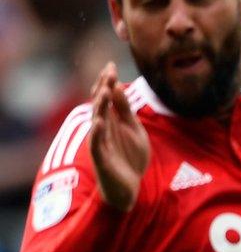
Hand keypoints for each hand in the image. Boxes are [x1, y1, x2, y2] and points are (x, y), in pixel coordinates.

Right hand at [87, 63, 148, 211]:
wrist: (129, 186)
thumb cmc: (129, 156)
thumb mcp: (133, 129)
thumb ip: (125, 110)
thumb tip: (118, 86)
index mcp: (111, 121)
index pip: (106, 98)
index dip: (107, 82)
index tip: (111, 65)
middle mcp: (102, 129)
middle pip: (100, 105)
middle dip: (104, 88)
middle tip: (108, 72)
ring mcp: (100, 142)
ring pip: (97, 121)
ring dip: (101, 106)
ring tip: (105, 91)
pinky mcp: (101, 158)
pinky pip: (96, 143)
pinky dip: (97, 133)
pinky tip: (99, 122)